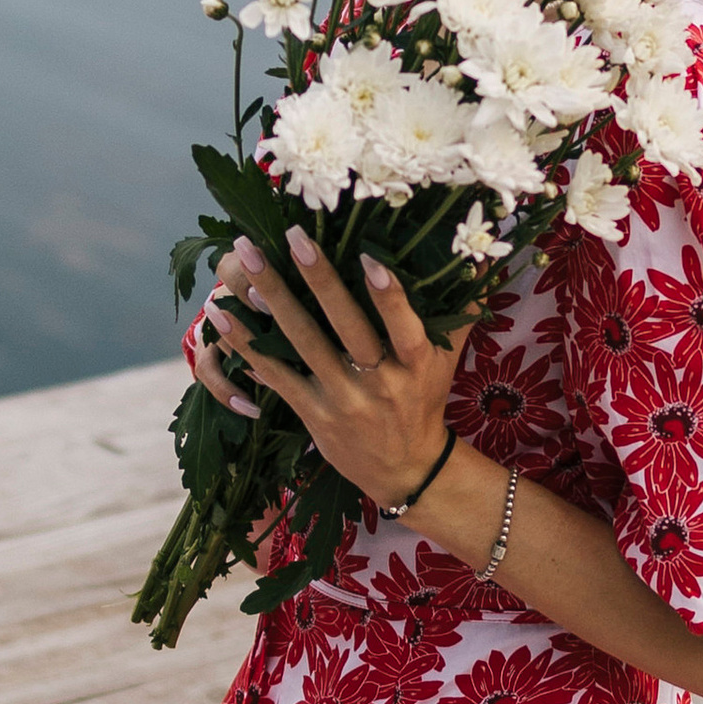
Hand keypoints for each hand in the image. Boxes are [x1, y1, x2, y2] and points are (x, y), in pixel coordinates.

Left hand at [199, 230, 458, 505]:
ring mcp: (341, 399)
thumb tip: (480, 252)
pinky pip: (275, 374)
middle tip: (293, 235)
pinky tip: (222, 312)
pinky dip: (247, 343)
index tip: (371, 258)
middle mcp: (379, 383)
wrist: (404, 469)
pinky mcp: (311, 412)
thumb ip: (461, 308)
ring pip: (303, 342)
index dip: (390, 297)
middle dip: (319, 279)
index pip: (406, 329)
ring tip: (246, 257)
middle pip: (346, 327)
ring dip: (272, 297)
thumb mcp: (447, 358)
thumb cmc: (424, 399)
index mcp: (416, 366)